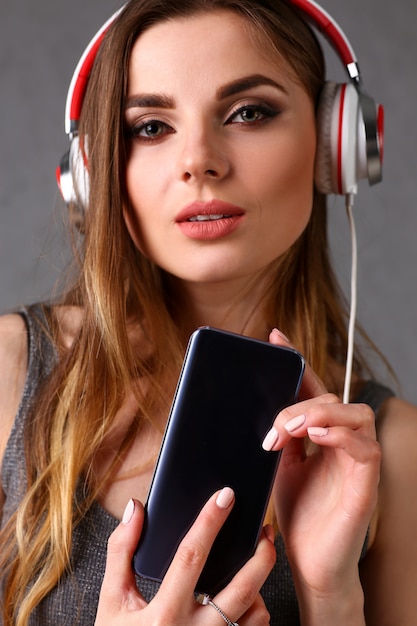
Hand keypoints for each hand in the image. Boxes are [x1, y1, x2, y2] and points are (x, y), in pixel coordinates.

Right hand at [95, 488, 275, 625]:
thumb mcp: (112, 601)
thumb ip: (121, 552)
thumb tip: (135, 509)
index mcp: (164, 616)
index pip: (191, 556)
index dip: (210, 521)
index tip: (225, 495)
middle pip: (241, 589)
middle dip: (260, 555)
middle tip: (266, 530)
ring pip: (255, 614)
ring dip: (259, 585)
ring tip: (254, 563)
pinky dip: (255, 611)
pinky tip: (245, 597)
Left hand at [263, 329, 380, 617]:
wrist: (311, 564)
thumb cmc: (298, 516)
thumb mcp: (279, 468)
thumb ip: (276, 437)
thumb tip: (252, 410)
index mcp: (321, 436)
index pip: (311, 390)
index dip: (296, 362)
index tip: (272, 337)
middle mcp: (343, 442)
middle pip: (332, 398)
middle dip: (300, 403)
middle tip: (273, 427)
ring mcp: (358, 461)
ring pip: (355, 414)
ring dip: (320, 413)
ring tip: (290, 429)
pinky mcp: (367, 484)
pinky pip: (366, 447)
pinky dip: (342, 435)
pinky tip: (316, 436)